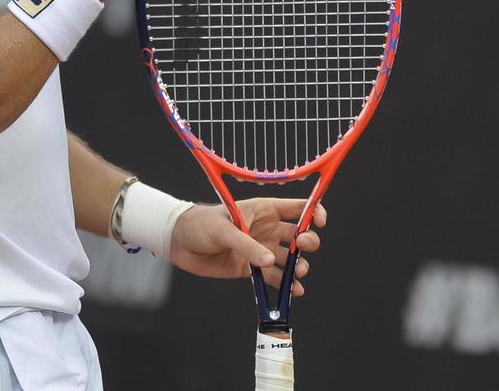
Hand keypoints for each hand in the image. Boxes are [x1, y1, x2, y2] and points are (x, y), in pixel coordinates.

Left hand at [169, 198, 326, 297]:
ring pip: (290, 259)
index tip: (319, 222)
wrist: (180, 243)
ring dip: (299, 266)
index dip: (313, 212)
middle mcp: (267, 229)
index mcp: (264, 210)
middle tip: (303, 248)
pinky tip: (294, 291)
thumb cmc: (201, 225)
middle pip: (299, 235)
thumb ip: (248, 246)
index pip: (296, 207)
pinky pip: (275, 277)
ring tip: (299, 274)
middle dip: (308, 242)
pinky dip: (286, 285)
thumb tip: (270, 261)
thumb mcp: (225, 230)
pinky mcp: (252, 269)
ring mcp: (261, 250)